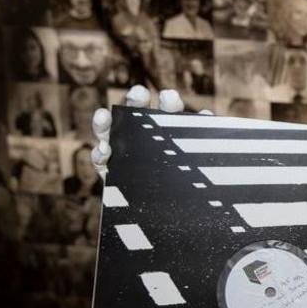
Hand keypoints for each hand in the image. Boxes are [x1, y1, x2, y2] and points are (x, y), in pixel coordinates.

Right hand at [90, 86, 210, 178]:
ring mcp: (121, 151)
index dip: (168, 102)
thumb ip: (197, 141)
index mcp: (166, 130)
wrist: (169, 214)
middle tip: (139, 93)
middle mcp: (140, 135)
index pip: (167, 111)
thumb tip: (206, 117)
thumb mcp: (192, 161)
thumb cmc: (183, 182)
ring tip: (104, 116)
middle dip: (136, 99)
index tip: (169, 98)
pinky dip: (100, 154)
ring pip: (108, 131)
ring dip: (105, 122)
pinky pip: (100, 160)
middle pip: (135, 111)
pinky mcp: (109, 170)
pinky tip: (105, 150)